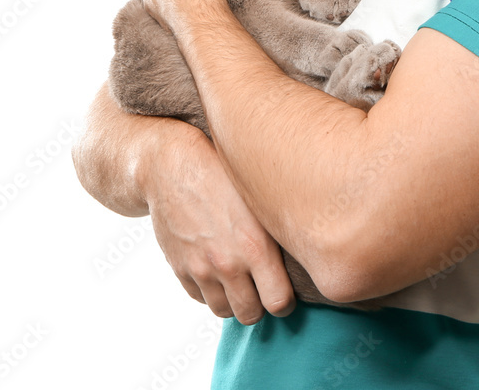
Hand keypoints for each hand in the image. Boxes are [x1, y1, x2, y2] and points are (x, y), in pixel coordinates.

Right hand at [141, 123, 295, 323]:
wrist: (172, 165)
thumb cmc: (223, 171)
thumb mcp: (259, 196)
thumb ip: (277, 230)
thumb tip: (305, 250)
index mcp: (256, 246)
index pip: (279, 302)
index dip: (286, 301)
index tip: (286, 291)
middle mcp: (228, 263)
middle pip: (251, 314)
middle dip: (261, 305)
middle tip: (265, 289)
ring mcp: (200, 268)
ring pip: (224, 311)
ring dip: (235, 301)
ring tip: (243, 281)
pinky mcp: (180, 267)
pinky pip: (200, 298)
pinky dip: (211, 291)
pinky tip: (220, 271)